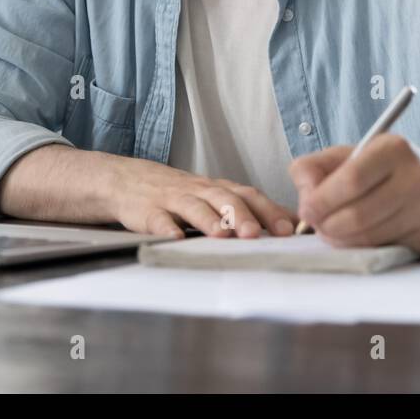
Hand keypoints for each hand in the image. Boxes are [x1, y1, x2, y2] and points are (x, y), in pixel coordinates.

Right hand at [110, 157, 299, 238]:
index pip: (248, 195)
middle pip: (224, 198)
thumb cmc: (179, 193)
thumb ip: (250, 208)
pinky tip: (174, 239)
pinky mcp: (147, 211)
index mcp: (218, 189)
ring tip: (222, 235)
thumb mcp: (214, 196)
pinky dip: (166, 228)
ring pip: (194, 207)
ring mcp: (172, 199)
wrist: (126, 180)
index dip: (269, 211)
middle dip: (242, 216)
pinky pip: (157, 219)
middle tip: (256, 235)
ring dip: (209, 221)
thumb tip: (293, 222)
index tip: (289, 229)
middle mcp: (199, 191)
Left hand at [289, 134, 419, 256]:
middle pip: (358, 215)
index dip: (322, 200)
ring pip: (370, 238)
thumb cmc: (388, 168)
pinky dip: (364, 249)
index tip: (306, 210)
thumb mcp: (352, 154)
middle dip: (327, 226)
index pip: (351, 180)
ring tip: (334, 232)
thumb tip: (304, 199)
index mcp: (393, 150)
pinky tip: (360, 238)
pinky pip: (386, 250)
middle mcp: (416, 178)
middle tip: (318, 226)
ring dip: (342, 241)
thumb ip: (315, 168)